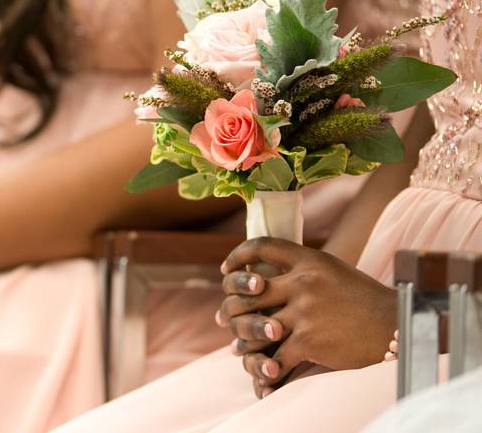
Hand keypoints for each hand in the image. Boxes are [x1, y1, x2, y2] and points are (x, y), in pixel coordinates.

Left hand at [216, 238, 395, 397]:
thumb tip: (268, 274)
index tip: (226, 270)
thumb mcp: (333, 271)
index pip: (262, 246)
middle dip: (231, 307)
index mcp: (309, 260)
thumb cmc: (365, 300)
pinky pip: (276, 357)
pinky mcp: (309, 340)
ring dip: (244, 342)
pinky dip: (268, 369)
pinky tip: (265, 375)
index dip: (237, 256)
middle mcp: (303, 282)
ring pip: (255, 326)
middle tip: (224, 319)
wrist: (397, 325)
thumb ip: (303, 269)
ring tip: (239, 351)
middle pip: (249, 291)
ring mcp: (304, 311)